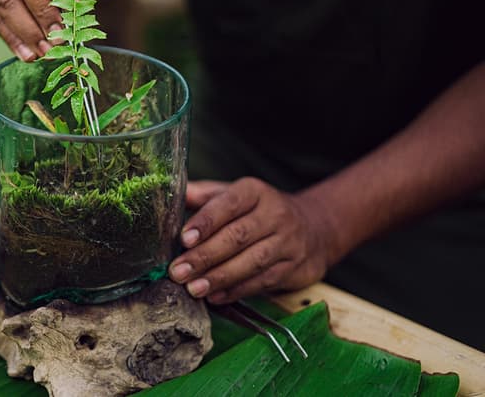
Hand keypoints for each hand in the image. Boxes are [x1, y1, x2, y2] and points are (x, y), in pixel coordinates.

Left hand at [168, 177, 338, 303]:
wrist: (314, 227)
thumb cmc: (258, 210)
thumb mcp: (234, 195)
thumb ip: (204, 196)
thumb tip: (174, 194)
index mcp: (255, 192)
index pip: (228, 204)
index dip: (206, 222)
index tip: (184, 238)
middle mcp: (275, 214)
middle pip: (238, 236)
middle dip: (205, 256)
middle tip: (179, 271)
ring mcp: (287, 242)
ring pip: (252, 261)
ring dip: (220, 277)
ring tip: (193, 288)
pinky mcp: (294, 267)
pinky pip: (263, 281)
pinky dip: (237, 291)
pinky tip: (215, 297)